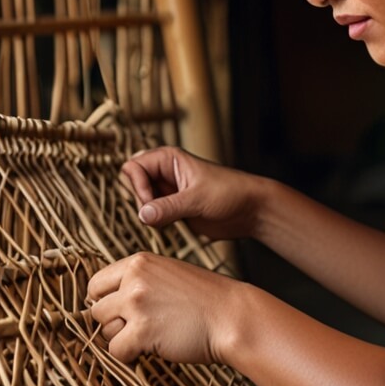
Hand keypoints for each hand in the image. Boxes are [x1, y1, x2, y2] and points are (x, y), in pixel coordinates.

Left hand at [86, 252, 239, 364]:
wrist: (233, 316)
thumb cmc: (205, 299)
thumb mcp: (169, 274)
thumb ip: (138, 280)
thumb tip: (106, 301)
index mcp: (139, 262)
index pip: (96, 283)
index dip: (106, 301)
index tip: (121, 312)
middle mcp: (134, 279)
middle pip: (97, 309)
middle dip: (114, 322)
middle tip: (139, 327)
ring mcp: (137, 304)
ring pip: (104, 330)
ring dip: (122, 339)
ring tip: (151, 335)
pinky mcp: (142, 331)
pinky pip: (116, 351)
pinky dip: (130, 357)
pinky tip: (152, 349)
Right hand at [121, 147, 262, 239]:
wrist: (251, 210)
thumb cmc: (230, 193)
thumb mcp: (198, 199)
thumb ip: (169, 207)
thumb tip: (142, 215)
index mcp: (168, 159)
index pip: (133, 167)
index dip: (138, 187)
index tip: (151, 203)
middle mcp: (165, 173)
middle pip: (133, 184)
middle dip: (141, 200)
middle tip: (159, 213)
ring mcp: (168, 191)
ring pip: (141, 201)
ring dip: (149, 214)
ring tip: (169, 221)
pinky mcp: (173, 209)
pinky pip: (152, 215)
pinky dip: (156, 223)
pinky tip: (172, 227)